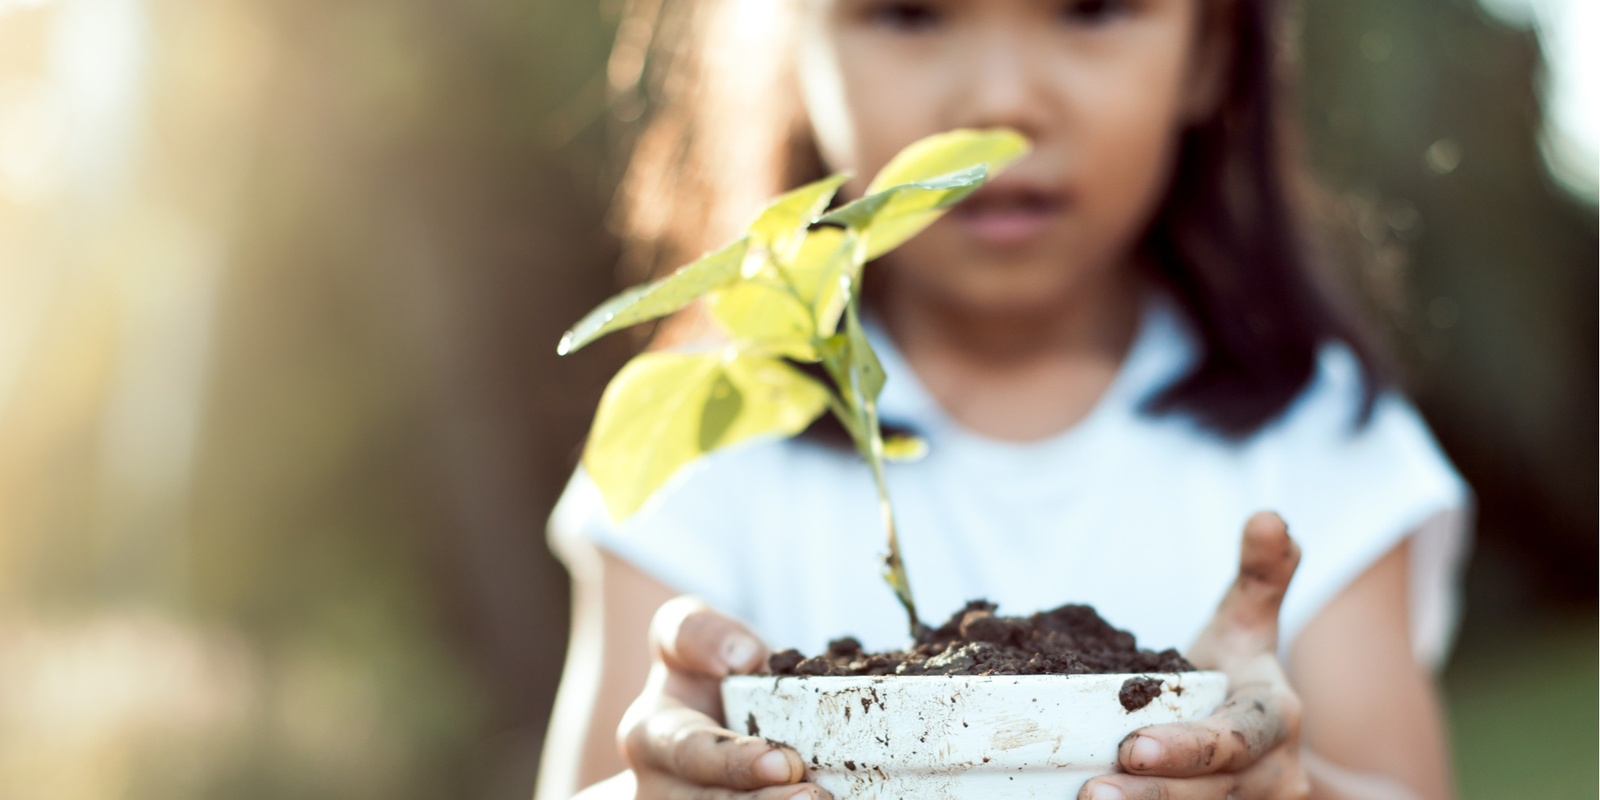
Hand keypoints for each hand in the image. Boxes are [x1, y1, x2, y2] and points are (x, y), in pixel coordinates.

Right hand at [617, 596, 831, 798]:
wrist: (711, 706)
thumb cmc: (702, 669)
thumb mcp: (686, 631)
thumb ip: (698, 632)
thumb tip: (740, 657)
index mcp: (649, 735)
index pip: (690, 753)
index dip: (735, 761)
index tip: (784, 762)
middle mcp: (660, 784)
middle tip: (813, 796)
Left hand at [1080, 512, 1311, 799]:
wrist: (1273, 761)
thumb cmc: (1237, 682)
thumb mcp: (1248, 630)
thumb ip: (1259, 577)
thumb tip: (1270, 515)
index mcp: (1278, 719)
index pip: (1237, 736)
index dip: (1190, 746)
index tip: (1133, 746)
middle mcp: (1275, 776)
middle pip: (1213, 793)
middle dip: (1154, 794)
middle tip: (1092, 790)